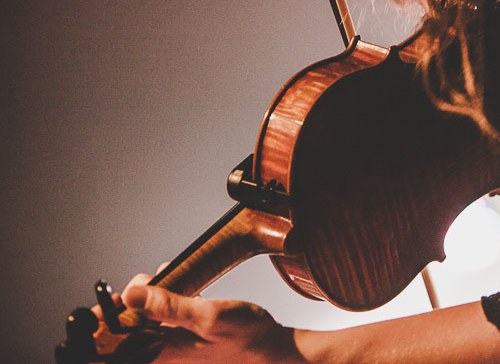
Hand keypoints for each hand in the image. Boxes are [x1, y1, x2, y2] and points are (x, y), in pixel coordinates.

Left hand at [93, 270, 301, 362]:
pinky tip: (175, 283)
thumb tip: (131, 295)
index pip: (108, 354)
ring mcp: (170, 344)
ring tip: (160, 279)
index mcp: (159, 353)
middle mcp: (159, 351)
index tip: (94, 311)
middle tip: (141, 286)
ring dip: (144, 298)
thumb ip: (169, 306)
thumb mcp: (207, 316)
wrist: (270, 348)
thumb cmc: (245, 337)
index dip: (94, 334)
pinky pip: (159, 317)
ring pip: (139, 320)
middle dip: (123, 304)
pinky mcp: (181, 335)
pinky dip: (162, 298)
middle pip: (120, 332)